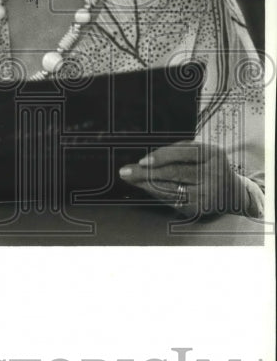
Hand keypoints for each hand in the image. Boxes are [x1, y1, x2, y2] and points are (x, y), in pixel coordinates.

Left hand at [118, 140, 247, 217]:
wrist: (233, 194)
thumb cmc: (210, 168)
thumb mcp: (202, 153)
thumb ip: (179, 151)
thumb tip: (148, 158)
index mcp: (213, 154)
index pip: (184, 153)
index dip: (162, 157)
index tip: (142, 161)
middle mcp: (213, 174)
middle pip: (176, 172)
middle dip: (147, 172)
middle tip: (126, 172)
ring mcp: (207, 194)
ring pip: (172, 188)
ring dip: (147, 184)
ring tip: (131, 179)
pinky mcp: (200, 209)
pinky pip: (173, 201)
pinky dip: (157, 194)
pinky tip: (145, 188)